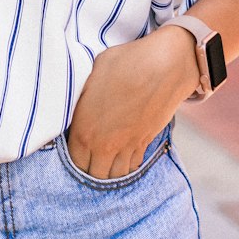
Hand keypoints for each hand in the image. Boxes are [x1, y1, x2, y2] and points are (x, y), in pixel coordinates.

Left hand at [65, 27, 199, 179]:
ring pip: (115, 175)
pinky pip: (133, 165)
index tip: (75, 144)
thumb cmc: (126, 63)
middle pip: (94, 175)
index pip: (74, 160)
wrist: (165, 66)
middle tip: (89, 153)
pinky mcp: (145, 142)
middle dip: (90, 167)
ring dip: (108, 170)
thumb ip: (81, 97)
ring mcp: (127, 146)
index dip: (73, 155)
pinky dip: (127, 164)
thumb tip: (78, 102)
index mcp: (85, 130)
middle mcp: (105, 145)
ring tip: (105, 157)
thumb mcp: (92, 74)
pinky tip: (123, 153)